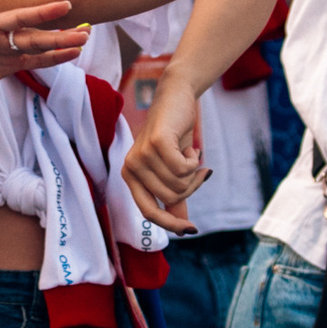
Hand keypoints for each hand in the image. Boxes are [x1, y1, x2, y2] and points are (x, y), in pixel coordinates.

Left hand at [0, 0, 86, 103]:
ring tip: (84, 42)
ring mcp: (3, 52)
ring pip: (37, 48)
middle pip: (33, 34)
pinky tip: (68, 57)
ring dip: (59, 45)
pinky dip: (49, 61)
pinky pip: (31, 63)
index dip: (39, 13)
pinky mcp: (4, 68)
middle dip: (58, 34)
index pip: (17, 17)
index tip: (62, 6)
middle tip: (85, 32)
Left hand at [123, 80, 208, 234]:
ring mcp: (141, 155)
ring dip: (193, 172)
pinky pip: (183, 169)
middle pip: (170, 198)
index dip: (171, 224)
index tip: (192, 229)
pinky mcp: (156, 143)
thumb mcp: (172, 169)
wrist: (176, 98)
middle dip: (190, 187)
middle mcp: (130, 168)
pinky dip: (194, 161)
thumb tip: (184, 229)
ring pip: (178, 184)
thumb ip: (174, 197)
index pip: (148, 213)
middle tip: (196, 170)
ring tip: (190, 155)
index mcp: (130, 177)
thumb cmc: (173, 135)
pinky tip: (190, 148)